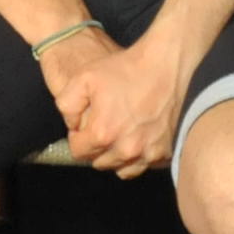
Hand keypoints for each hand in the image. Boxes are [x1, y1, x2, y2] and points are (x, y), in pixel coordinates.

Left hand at [49, 27, 194, 175]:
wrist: (166, 64)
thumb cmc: (126, 68)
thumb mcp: (84, 77)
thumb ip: (67, 105)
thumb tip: (72, 125)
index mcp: (103, 133)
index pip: (78, 153)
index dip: (77, 138)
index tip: (85, 125)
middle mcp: (125, 149)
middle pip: (100, 163)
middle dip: (97, 148)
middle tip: (104, 126)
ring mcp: (148, 153)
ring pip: (123, 168)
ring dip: (117, 156)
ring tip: (121, 134)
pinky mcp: (165, 152)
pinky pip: (145, 165)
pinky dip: (140, 156)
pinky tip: (139, 137)